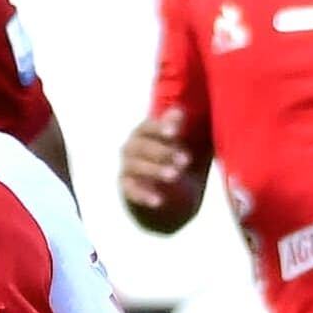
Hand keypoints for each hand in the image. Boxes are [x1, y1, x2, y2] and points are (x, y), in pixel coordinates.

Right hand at [119, 109, 203, 225]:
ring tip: (175, 175)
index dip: (159, 128)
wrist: (156, 184)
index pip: (147, 127)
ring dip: (155, 170)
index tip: (174, 132)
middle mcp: (130, 148)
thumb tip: (178, 111)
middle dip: (163, 152)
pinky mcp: (126, 187)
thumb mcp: (174, 139)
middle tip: (186, 159)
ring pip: (137, 167)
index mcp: (142, 132)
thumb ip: (174, 125)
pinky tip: (159, 201)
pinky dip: (144, 195)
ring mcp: (126, 167)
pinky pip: (131, 191)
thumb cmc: (168, 153)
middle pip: (142, 147)